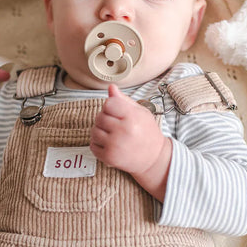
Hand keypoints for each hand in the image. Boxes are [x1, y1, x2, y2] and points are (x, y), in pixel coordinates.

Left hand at [90, 84, 171, 201]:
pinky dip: (98, 144)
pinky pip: (93, 145)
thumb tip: (110, 87)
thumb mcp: (140, 112)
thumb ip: (124, 100)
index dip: (111, 107)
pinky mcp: (109, 157)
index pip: (108, 104)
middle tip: (116, 126)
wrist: (154, 158)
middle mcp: (123, 130)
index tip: (118, 113)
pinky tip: (110, 144)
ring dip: (100, 132)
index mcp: (132, 117)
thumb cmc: (147, 133)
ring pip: (94, 131)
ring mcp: (115, 145)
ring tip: (113, 135)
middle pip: (99, 117)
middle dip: (105, 119)